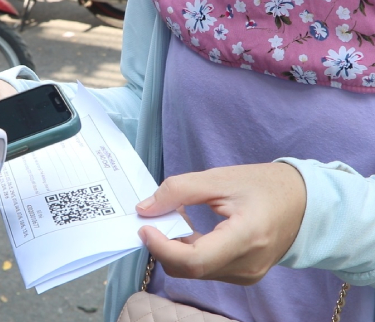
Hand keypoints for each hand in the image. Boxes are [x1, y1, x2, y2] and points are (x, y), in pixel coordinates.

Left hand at [136, 163, 305, 284]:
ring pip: (194, 271)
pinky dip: (189, 251)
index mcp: (247, 237)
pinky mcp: (243, 275)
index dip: (162, 247)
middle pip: (189, 269)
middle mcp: (247, 265)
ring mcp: (246, 274)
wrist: (306, 202)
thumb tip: (145, 208)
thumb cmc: (266, 186)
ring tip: (177, 217)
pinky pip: (205, 269)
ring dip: (175, 248)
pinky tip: (190, 229)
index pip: (194, 260)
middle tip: (156, 216)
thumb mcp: (220, 178)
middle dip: (163, 246)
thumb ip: (179, 190)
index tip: (144, 226)